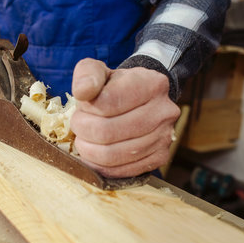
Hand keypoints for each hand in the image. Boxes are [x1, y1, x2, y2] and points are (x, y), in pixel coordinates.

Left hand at [70, 58, 180, 177]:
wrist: (138, 101)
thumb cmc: (115, 86)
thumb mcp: (98, 71)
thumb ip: (87, 75)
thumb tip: (82, 92)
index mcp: (152, 83)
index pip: (107, 102)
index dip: (86, 108)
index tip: (82, 106)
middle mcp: (164, 111)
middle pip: (108, 132)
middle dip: (83, 130)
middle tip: (78, 125)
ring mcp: (164, 137)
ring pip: (113, 155)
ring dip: (88, 150)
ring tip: (85, 139)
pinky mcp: (159, 158)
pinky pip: (123, 171)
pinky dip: (101, 166)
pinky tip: (94, 154)